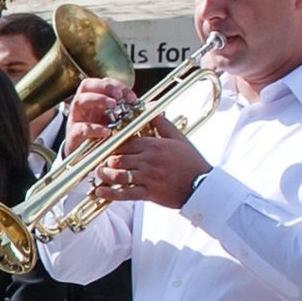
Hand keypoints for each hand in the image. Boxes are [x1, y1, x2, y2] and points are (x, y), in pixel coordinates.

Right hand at [62, 79, 139, 156]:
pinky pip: (82, 128)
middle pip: (87, 85)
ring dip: (98, 99)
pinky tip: (107, 131)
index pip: (102, 82)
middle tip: (119, 95)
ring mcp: (76, 118)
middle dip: (105, 87)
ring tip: (113, 105)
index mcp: (93, 99)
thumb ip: (124, 111)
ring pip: (80, 100)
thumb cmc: (99, 134)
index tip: (131, 96)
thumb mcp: (112, 119)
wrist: (83, 155)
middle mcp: (83, 105)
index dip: (117, 85)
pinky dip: (95, 128)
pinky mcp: (73, 134)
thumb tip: (145, 104)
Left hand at [91, 123, 210, 210]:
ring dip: (105, 175)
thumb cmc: (190, 161)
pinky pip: (125, 193)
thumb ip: (161, 122)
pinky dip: (110, 193)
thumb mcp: (177, 138)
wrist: (202, 185)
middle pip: (117, 158)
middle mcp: (149, 161)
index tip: (105, 146)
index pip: (125, 142)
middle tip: (99, 160)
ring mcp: (148, 178)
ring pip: (118, 175)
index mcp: (154, 145)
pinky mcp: (149, 193)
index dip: (111, 144)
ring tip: (99, 173)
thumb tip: (151, 106)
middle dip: (105, 160)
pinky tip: (100, 191)